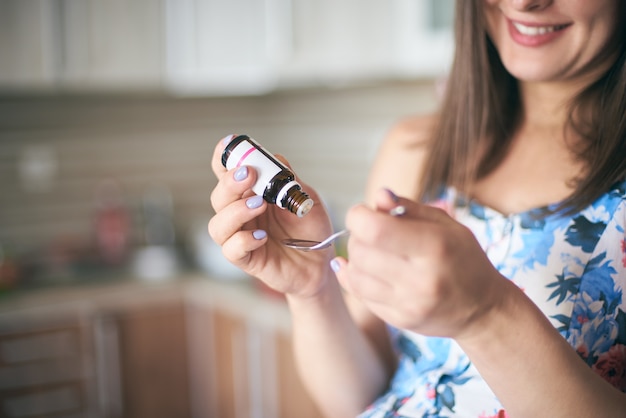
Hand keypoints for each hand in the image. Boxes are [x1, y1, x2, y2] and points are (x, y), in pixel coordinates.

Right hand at [208, 136, 334, 296]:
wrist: (321, 262)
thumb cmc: (310, 229)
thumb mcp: (306, 199)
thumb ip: (289, 181)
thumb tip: (276, 159)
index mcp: (250, 193)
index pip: (226, 172)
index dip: (223, 157)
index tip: (230, 143)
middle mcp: (240, 214)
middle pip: (218, 196)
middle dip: (229, 183)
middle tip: (248, 174)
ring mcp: (240, 237)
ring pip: (218, 224)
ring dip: (236, 211)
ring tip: (260, 204)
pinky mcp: (246, 260)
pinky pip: (231, 250)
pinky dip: (243, 240)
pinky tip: (262, 236)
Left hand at [332, 189, 505, 339]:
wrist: (483, 310)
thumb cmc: (464, 259)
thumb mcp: (446, 225)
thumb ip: (409, 208)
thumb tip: (378, 196)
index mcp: (434, 246)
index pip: (375, 229)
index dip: (359, 216)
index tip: (363, 213)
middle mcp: (421, 278)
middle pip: (361, 251)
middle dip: (357, 236)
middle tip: (370, 233)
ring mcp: (409, 303)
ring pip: (356, 275)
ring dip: (356, 258)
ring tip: (372, 251)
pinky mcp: (399, 320)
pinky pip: (360, 296)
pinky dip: (357, 278)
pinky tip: (367, 269)